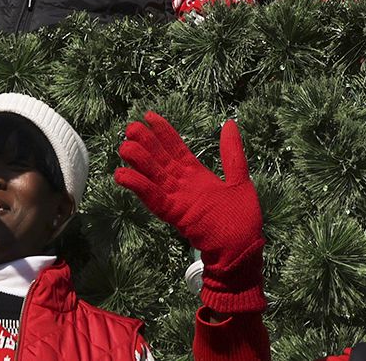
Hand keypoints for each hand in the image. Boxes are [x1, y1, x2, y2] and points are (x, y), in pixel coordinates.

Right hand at [118, 116, 266, 289]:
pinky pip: (154, 199)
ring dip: (138, 162)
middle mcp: (183, 186)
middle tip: (130, 127)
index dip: (163, 133)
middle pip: (160, 160)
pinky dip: (139, 187)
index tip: (149, 116)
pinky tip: (123, 176)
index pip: (176, 149)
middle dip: (146, 143)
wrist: (242, 249)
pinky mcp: (175, 215)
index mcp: (197, 176)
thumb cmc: (242, 217)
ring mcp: (177, 200)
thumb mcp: (239, 178)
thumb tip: (229, 123)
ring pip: (153, 177)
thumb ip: (231, 152)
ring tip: (123, 147)